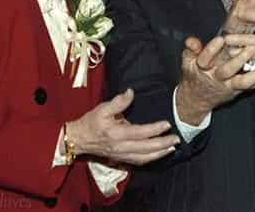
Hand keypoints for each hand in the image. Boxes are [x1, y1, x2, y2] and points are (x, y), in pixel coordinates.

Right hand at [66, 89, 180, 164]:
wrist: (78, 139)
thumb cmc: (91, 122)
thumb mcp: (102, 108)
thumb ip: (118, 101)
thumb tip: (131, 92)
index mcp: (117, 134)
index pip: (141, 132)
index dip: (155, 129)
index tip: (167, 124)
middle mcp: (120, 147)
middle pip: (146, 149)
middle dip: (163, 144)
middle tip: (176, 139)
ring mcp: (121, 155)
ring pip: (144, 158)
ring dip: (160, 154)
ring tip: (172, 148)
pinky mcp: (121, 159)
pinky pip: (139, 161)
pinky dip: (151, 159)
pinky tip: (159, 154)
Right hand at [175, 36, 254, 124]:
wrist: (198, 99)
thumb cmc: (194, 74)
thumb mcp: (188, 61)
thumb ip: (191, 49)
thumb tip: (191, 40)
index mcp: (202, 69)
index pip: (205, 59)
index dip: (211, 50)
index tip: (220, 39)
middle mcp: (217, 78)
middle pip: (228, 71)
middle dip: (240, 60)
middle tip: (251, 47)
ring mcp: (229, 86)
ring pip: (245, 81)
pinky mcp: (239, 90)